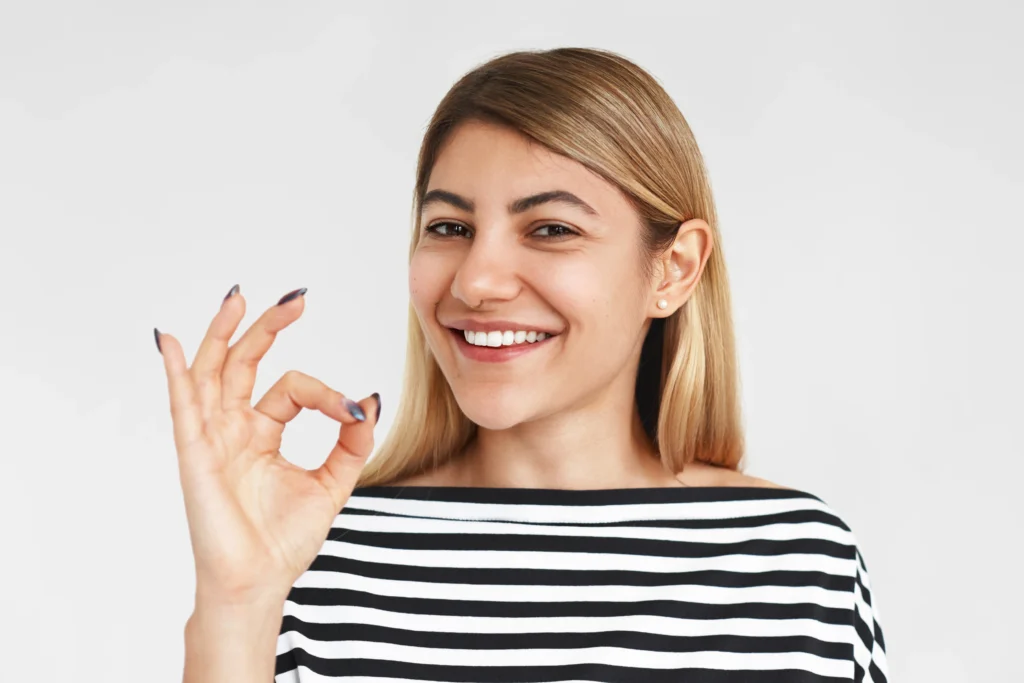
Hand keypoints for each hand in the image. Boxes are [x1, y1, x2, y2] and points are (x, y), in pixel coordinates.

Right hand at [155, 286, 379, 606]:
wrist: (259, 582)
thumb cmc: (284, 540)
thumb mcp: (332, 483)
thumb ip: (352, 443)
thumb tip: (370, 400)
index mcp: (262, 433)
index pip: (290, 388)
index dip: (325, 393)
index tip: (353, 412)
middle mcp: (233, 429)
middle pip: (243, 363)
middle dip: (266, 328)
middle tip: (295, 299)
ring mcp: (211, 438)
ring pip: (211, 372)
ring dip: (222, 333)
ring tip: (238, 297)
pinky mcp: (195, 454)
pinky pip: (181, 406)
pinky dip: (174, 371)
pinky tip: (169, 341)